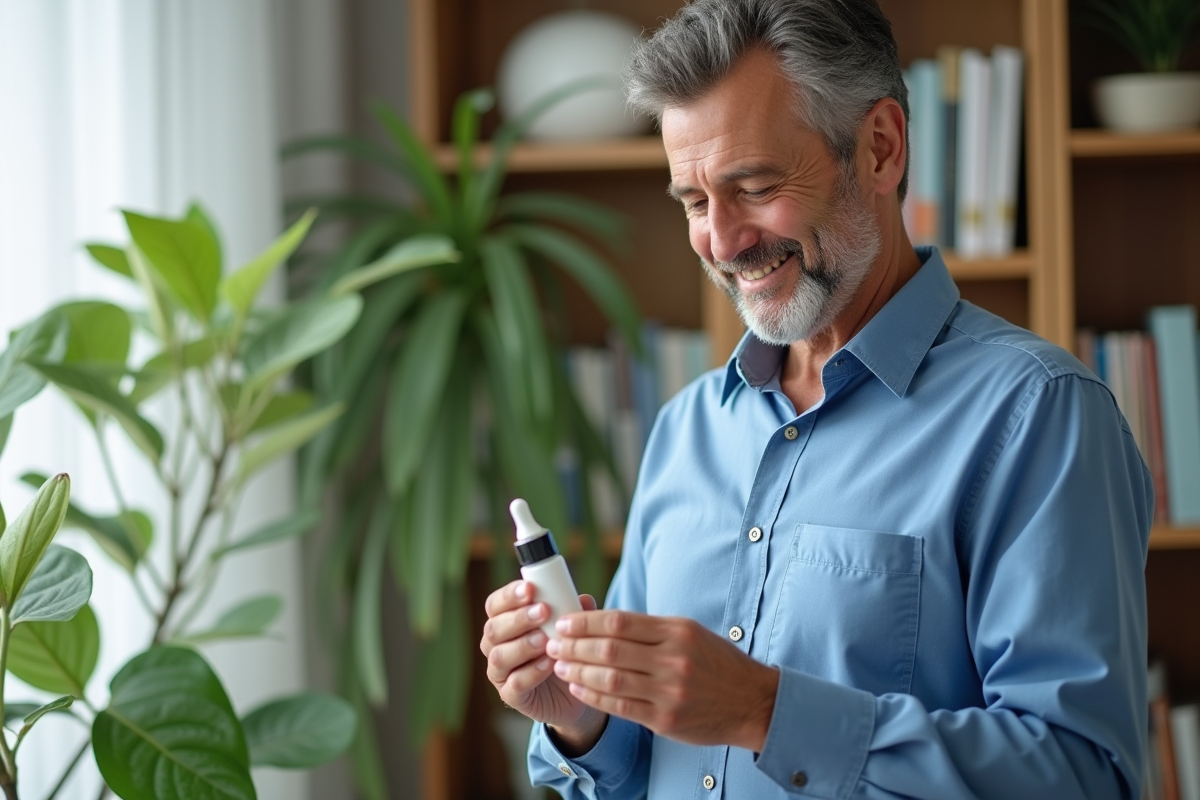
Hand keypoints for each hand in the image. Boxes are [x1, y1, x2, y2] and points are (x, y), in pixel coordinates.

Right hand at [480, 580, 606, 749]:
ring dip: (523, 645)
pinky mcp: (510, 695)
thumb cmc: (563, 650)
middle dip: (519, 618)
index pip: (495, 604)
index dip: (509, 595)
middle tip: (543, 611)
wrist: (572, 691)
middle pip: (493, 629)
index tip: (530, 588)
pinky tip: (549, 664)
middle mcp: (495, 645)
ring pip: (499, 656)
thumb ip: (575, 613)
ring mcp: (499, 671)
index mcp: (504, 621)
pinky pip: (515, 683)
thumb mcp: (571, 628)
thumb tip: (584, 600)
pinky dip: (532, 672)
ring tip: (545, 640)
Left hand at [547, 610, 779, 751]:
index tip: (564, 622)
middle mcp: (673, 659)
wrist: (751, 701)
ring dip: (578, 672)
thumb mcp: (688, 633)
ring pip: (610, 679)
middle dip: (574, 646)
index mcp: (676, 631)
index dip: (585, 622)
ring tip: (561, 666)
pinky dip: (594, 697)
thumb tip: (601, 620)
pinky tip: (579, 689)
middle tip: (552, 643)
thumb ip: (649, 629)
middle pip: (610, 649)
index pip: (619, 621)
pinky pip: (620, 707)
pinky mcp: (665, 719)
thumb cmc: (715, 663)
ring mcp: (669, 691)